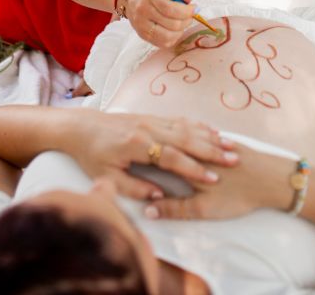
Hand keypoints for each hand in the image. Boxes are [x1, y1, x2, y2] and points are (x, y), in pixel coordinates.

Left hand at [67, 110, 238, 200]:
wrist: (80, 126)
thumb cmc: (91, 155)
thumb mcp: (106, 177)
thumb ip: (132, 188)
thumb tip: (156, 197)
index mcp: (138, 145)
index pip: (172, 158)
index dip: (194, 169)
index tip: (213, 179)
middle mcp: (148, 128)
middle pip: (186, 139)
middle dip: (212, 151)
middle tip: (234, 161)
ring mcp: (151, 120)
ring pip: (187, 128)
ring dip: (209, 138)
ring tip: (231, 148)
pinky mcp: (151, 116)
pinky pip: (180, 120)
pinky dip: (198, 127)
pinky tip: (212, 132)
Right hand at [125, 0, 194, 47]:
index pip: (170, 8)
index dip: (186, 11)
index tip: (195, 8)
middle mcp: (142, 11)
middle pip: (171, 23)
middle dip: (186, 20)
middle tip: (190, 15)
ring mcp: (141, 25)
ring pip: (167, 36)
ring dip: (180, 31)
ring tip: (182, 22)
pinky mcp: (142, 35)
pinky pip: (162, 43)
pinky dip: (173, 37)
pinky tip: (174, 29)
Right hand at [143, 144, 295, 219]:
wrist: (273, 178)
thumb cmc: (238, 196)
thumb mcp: (204, 209)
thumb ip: (174, 208)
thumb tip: (148, 209)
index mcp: (189, 161)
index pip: (163, 154)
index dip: (147, 153)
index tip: (130, 151)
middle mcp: (199, 146)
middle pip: (176, 139)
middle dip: (158, 136)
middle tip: (139, 131)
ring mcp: (213, 140)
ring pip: (193, 131)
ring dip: (178, 131)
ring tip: (164, 128)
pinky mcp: (230, 140)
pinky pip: (210, 131)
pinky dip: (200, 129)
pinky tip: (198, 129)